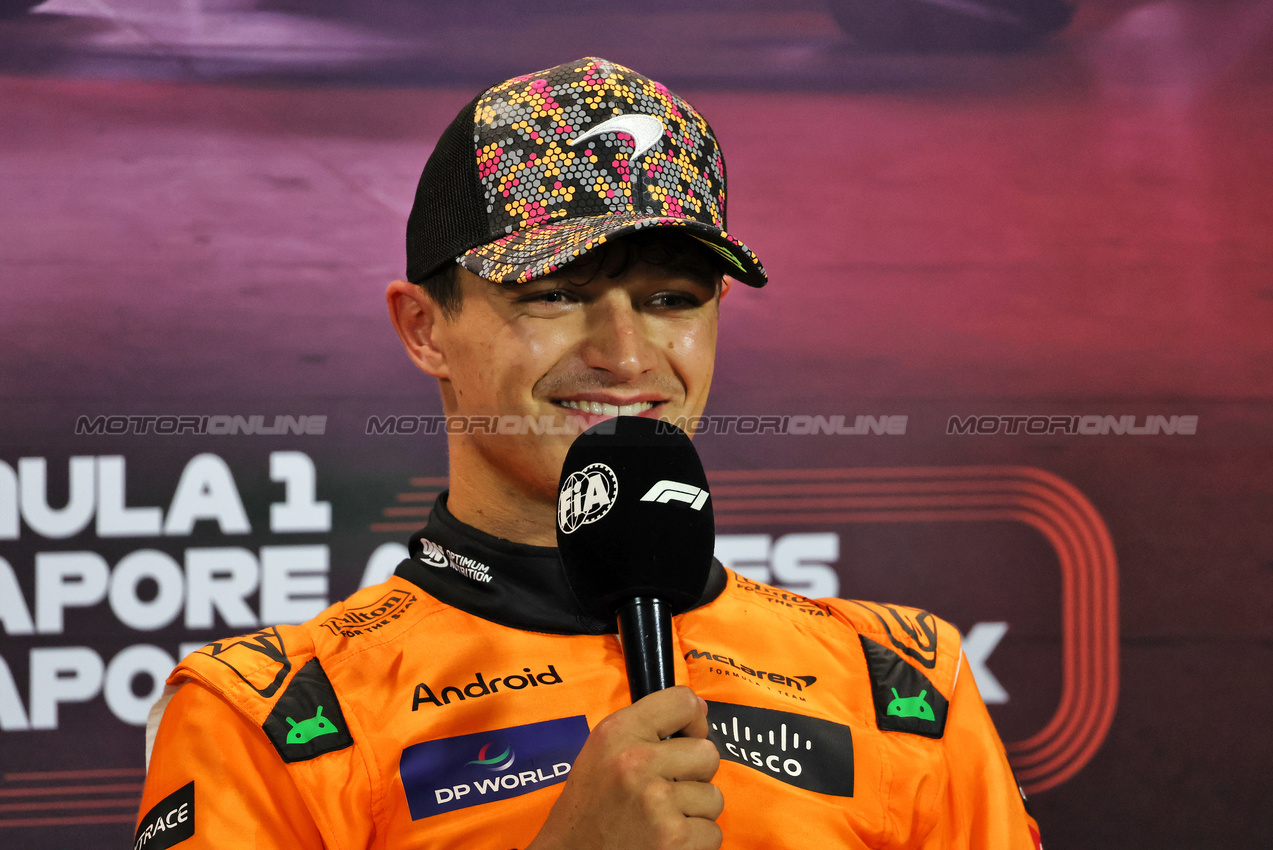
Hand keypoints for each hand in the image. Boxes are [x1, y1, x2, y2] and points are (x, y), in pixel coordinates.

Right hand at [526, 686, 722, 849]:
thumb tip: (700, 710)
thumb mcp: (601, 752)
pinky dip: (695, 843)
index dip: (693, 722)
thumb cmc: (588, 810)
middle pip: (708, 754)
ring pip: (713, 797)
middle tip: (665, 792)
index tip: (685, 739)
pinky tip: (665, 841)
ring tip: (661, 820)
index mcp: (618, 733)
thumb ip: (645, 728)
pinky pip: (712, 833)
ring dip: (694, 813)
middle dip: (695, 776)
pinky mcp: (674, 839)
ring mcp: (657, 802)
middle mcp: (637, 762)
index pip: (683, 702)